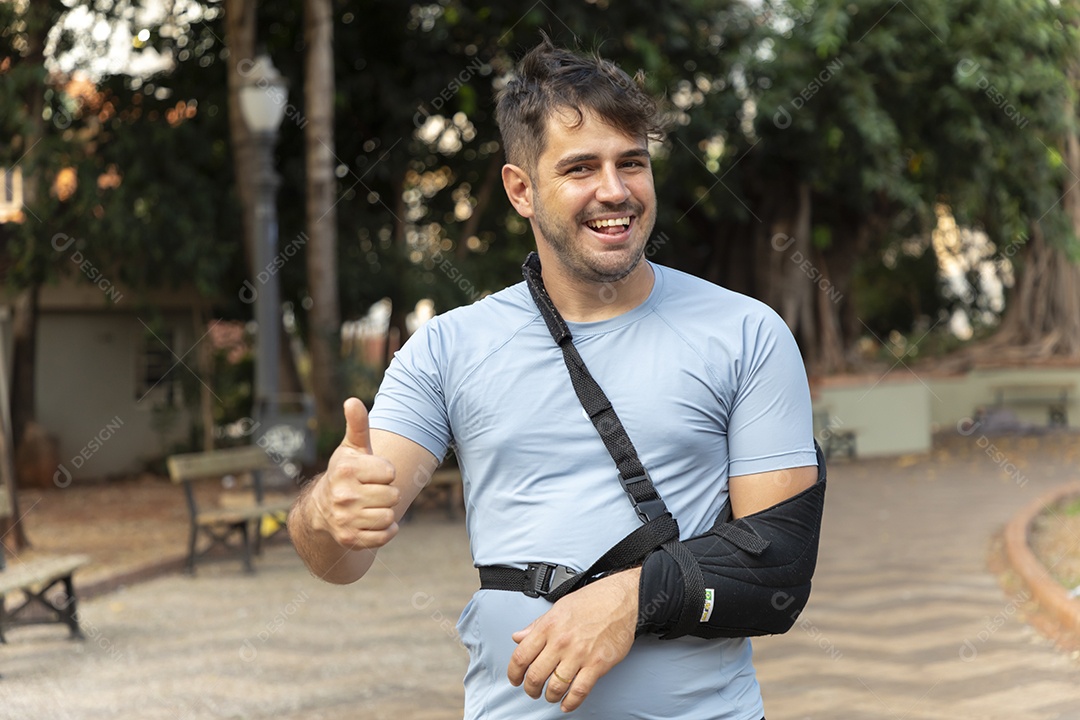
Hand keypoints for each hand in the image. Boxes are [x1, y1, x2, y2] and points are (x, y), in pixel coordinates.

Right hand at [308, 398, 399, 549]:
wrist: (322, 509)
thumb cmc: (346, 473)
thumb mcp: (351, 448)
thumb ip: (357, 424)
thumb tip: (352, 400)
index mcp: (346, 469)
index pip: (390, 472)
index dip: (385, 472)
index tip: (371, 473)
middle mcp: (343, 495)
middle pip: (393, 495)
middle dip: (386, 492)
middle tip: (370, 491)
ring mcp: (345, 519)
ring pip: (389, 516)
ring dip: (386, 511)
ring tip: (370, 506)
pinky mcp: (350, 539)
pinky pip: (385, 535)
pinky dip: (385, 530)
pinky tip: (372, 521)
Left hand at [507, 568, 639, 712]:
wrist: (622, 600)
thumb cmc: (592, 601)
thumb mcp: (558, 607)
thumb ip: (537, 625)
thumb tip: (518, 637)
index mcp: (549, 626)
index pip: (521, 656)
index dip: (514, 673)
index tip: (515, 679)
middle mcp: (561, 641)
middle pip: (536, 676)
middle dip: (531, 689)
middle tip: (532, 691)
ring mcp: (579, 654)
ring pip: (556, 686)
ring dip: (549, 696)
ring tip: (550, 696)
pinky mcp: (597, 664)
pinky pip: (580, 691)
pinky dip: (571, 702)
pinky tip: (567, 704)